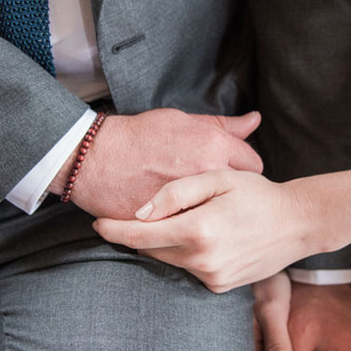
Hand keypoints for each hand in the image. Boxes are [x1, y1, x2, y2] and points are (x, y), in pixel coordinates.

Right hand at [52, 109, 262, 219]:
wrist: (96, 160)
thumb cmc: (139, 135)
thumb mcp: (182, 120)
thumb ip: (222, 125)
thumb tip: (254, 120)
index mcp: (213, 146)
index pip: (253, 164)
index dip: (243, 166)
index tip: (233, 170)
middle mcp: (207, 175)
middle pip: (240, 193)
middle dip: (232, 193)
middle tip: (218, 191)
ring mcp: (191, 203)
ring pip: (220, 215)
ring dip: (214, 213)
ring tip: (199, 206)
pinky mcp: (174, 224)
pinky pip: (195, 230)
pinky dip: (191, 227)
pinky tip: (182, 218)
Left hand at [94, 169, 331, 291]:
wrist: (298, 224)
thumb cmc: (258, 194)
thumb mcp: (218, 178)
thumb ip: (176, 192)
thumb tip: (140, 212)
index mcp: (197, 230)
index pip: (138, 236)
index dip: (113, 230)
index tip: (96, 223)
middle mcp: (202, 261)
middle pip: (150, 249)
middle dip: (140, 234)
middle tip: (139, 215)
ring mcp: (211, 278)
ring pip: (169, 259)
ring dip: (165, 242)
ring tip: (183, 220)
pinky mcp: (219, 286)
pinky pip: (188, 268)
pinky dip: (186, 253)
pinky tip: (203, 236)